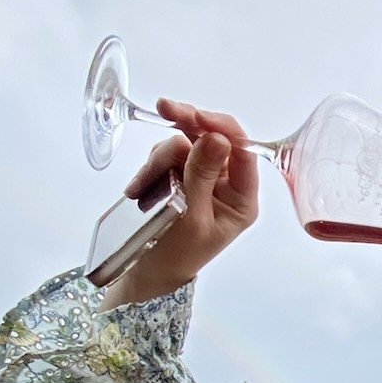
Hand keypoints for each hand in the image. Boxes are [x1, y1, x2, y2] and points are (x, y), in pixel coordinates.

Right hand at [99, 100, 259, 308]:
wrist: (145, 274)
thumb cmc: (175, 255)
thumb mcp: (191, 218)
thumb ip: (202, 176)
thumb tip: (218, 139)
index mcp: (242, 199)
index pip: (242, 150)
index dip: (221, 127)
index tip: (196, 116)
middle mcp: (225, 184)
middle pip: (213, 136)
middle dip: (188, 126)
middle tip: (164, 108)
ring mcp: (200, 177)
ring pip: (185, 141)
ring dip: (161, 156)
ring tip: (142, 187)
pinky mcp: (178, 176)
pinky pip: (166, 154)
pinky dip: (151, 165)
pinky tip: (139, 188)